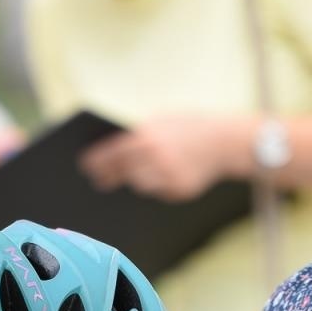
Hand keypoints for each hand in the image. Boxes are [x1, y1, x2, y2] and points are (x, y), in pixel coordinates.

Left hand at [80, 116, 246, 201]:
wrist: (227, 141)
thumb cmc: (190, 126)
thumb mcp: (162, 118)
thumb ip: (139, 132)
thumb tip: (111, 146)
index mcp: (147, 137)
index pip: (111, 154)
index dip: (95, 162)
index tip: (84, 166)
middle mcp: (155, 158)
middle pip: (121, 174)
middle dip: (108, 177)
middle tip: (98, 180)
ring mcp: (168, 177)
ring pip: (140, 185)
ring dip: (135, 180)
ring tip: (132, 175)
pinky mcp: (179, 191)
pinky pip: (159, 192)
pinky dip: (157, 185)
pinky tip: (161, 177)